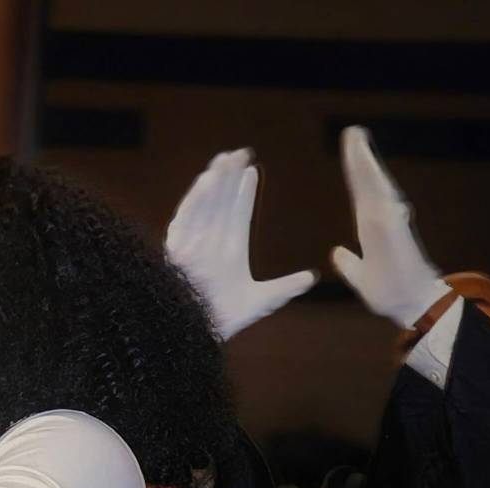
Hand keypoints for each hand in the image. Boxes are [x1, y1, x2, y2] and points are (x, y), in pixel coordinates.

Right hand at [166, 149, 315, 339]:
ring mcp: (193, 242)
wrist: (196, 332)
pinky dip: (195, 199)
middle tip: (241, 152)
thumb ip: (284, 288)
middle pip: (221, 202)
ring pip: (204, 204)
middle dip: (229, 177)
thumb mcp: (261, 301)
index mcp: (229, 250)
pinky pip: (186, 217)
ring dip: (214, 181)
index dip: (244, 192)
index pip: (237, 213)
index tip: (252, 171)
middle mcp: (210, 242)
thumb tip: (312, 278)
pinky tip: (206, 180)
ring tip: (225, 158)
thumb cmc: (223, 318)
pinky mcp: (177, 247)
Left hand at [331, 126, 450, 326]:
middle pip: (368, 185)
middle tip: (352, 132)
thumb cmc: (390, 293)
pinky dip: (379, 192)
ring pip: (377, 191)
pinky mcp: (395, 237)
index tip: (349, 150)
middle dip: (360, 158)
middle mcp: (382, 223)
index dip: (355, 172)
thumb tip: (337, 252)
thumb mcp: (360, 278)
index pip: (360, 194)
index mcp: (371, 228)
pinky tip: (370, 174)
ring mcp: (390, 228)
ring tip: (358, 144)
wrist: (412, 308)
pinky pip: (384, 210)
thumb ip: (348, 265)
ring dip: (368, 167)